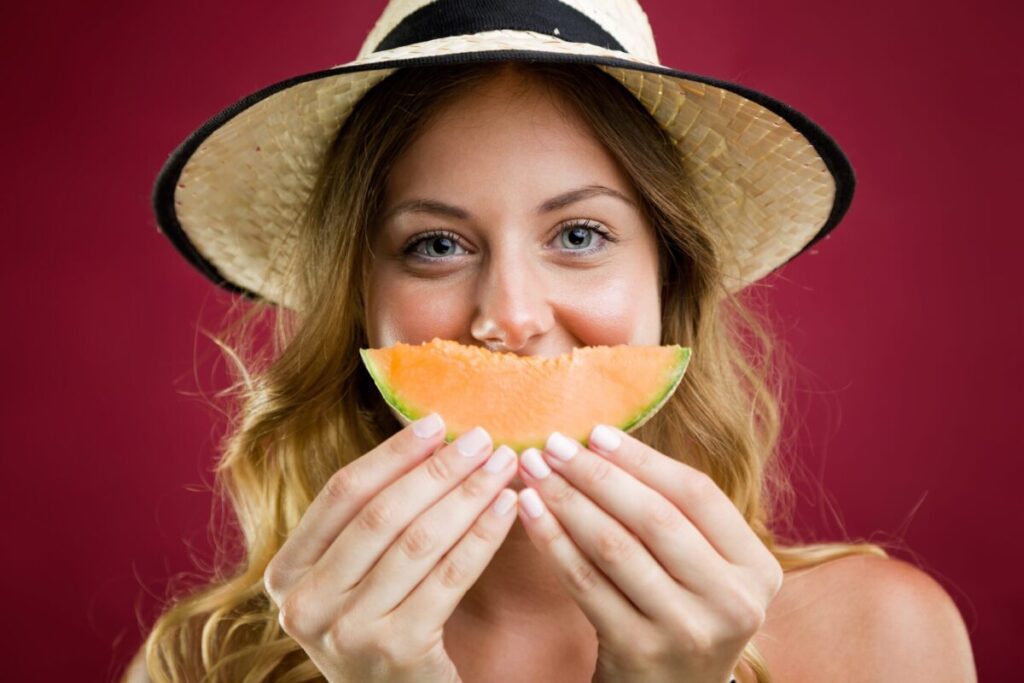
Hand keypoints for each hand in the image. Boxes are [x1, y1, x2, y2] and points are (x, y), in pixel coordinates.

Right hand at [263, 416, 518, 682]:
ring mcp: (349, 632)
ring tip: (502, 466)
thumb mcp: (351, 580)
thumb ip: (369, 523)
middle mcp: (306, 605)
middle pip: (382, 514)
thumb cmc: (380, 629)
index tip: (437, 422)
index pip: (342, 494)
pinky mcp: (399, 651)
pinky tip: (508, 509)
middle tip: (482, 439)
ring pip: (419, 542)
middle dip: (438, 470)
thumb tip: (429, 441)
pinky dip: (483, 536)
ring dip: (467, 495)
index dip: (392, 453)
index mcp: (286, 576)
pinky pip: (450, 577)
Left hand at [515, 426, 782, 682]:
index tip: (595, 432)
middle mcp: (732, 602)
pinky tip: (529, 511)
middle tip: (553, 444)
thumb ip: (676, 515)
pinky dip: (552, 541)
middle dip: (596, 473)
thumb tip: (600, 441)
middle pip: (654, 517)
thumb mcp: (704, 569)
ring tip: (533, 470)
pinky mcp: (639, 652)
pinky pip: (585, 582)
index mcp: (757, 570)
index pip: (697, 494)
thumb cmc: (681, 610)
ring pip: (615, 547)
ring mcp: (686, 631)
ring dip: (566, 500)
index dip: (642, 458)